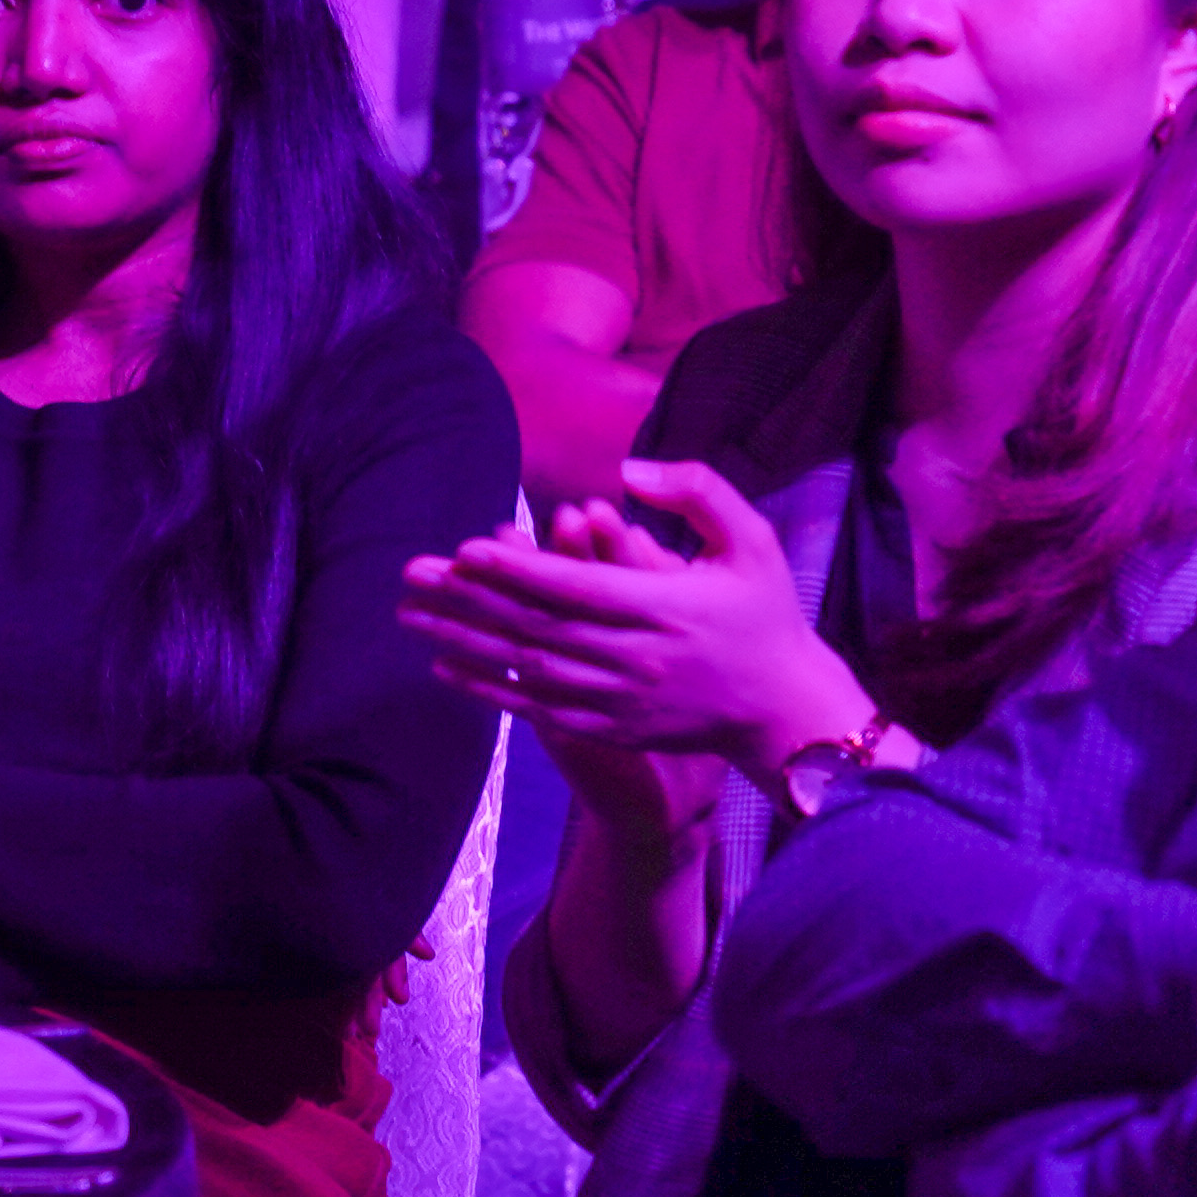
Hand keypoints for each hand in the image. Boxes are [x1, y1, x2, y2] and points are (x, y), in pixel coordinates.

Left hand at [401, 461, 870, 775]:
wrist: (786, 708)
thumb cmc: (767, 614)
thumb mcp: (753, 540)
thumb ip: (699, 492)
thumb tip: (630, 469)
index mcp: (668, 607)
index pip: (578, 587)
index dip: (520, 569)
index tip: (467, 549)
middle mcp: (638, 657)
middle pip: (538, 626)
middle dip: (469, 600)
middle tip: (411, 574)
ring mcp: (623, 698)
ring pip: (529, 668)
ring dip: (465, 642)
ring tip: (411, 617)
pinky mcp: (615, 727)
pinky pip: (539, 709)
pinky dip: (491, 689)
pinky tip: (447, 668)